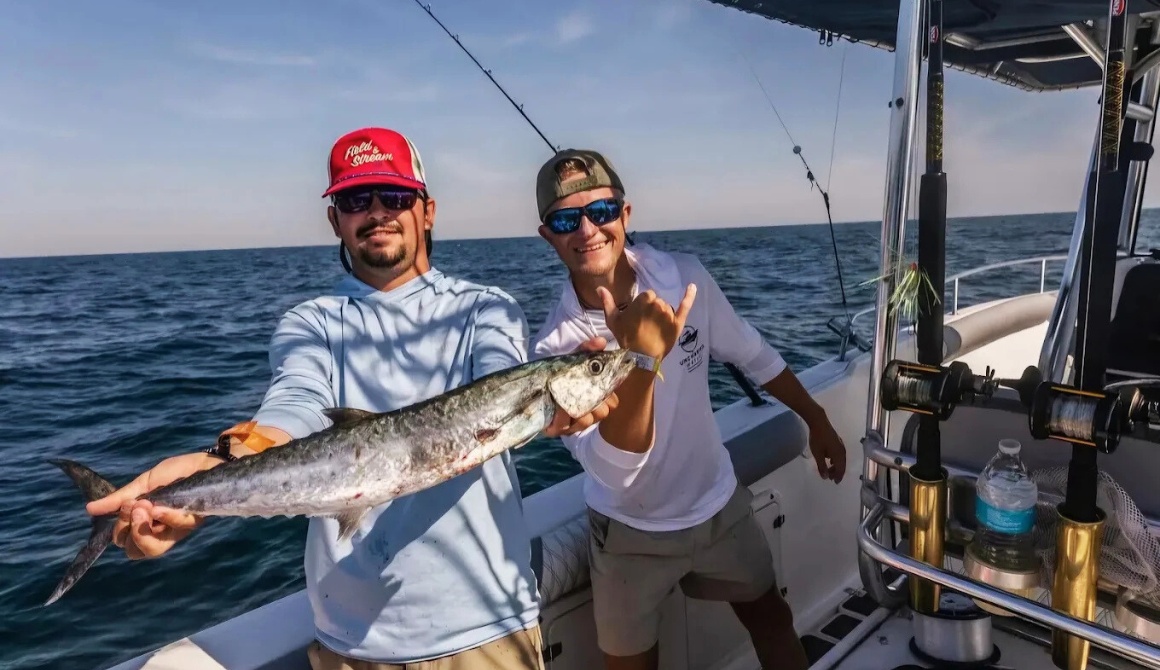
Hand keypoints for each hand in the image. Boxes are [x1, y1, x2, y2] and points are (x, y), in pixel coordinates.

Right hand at [86, 452, 220, 559]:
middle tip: (133, 508)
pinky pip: (177, 528)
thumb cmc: (175, 474)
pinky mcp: (195, 522)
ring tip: (145, 507)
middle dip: (129, 532)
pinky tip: (159, 507)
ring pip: (155, 549)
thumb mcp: (142, 484)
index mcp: (147, 524)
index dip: (120, 530)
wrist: (204, 462)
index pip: (124, 542)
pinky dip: (165, 518)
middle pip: (137, 552)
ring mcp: (178, 530)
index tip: (124, 505)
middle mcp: (162, 532)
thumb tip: (89, 509)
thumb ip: (119, 499)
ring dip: (143, 529)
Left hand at [543, 336, 620, 436]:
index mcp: (595, 398)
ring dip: (578, 409)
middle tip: (585, 391)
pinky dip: (561, 417)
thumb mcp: (573, 359)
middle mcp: (588, 413)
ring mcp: (573, 424)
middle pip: (602, 413)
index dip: (609, 395)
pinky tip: (557, 406)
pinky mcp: (557, 429)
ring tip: (567, 398)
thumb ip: (587, 349)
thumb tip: (600, 341)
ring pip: (586, 421)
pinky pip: (564, 427)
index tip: (600, 385)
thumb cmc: (559, 373)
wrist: (535, 384)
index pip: (612, 403)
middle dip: (595, 403)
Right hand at [598, 284, 696, 358]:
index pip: (647, 296)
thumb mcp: (613, 320)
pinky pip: (685, 306)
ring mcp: (669, 313)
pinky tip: (693, 287)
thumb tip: (600, 288)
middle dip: (652, 310)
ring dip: (662, 314)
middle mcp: (659, 303)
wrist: (640, 357)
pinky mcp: (678, 323)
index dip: (642, 306)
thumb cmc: (625, 337)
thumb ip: (607, 302)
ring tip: (654, 329)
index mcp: (645, 299)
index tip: (638, 317)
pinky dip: (690, 296)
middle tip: (645, 325)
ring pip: (667, 308)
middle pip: (657, 302)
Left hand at [807, 420, 846, 483]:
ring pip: (841, 459)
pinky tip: (830, 459)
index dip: (838, 476)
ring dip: (836, 465)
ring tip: (830, 470)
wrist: (819, 422)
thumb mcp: (818, 454)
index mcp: (839, 455)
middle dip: (837, 472)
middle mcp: (842, 450)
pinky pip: (839, 454)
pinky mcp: (837, 441)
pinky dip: (835, 459)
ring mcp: (840, 445)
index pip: (841, 469)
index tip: (835, 482)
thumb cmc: (818, 439)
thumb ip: (822, 466)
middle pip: (842, 464)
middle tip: (831, 478)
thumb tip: (826, 477)